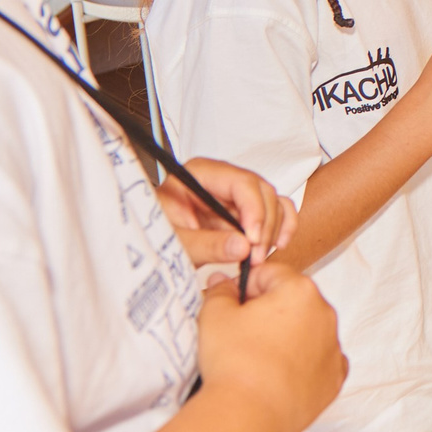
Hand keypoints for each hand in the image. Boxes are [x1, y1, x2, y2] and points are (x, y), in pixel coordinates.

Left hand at [160, 158, 294, 266]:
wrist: (149, 250)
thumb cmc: (154, 238)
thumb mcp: (174, 243)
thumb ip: (206, 244)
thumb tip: (243, 246)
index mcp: (201, 174)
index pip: (241, 182)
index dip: (254, 210)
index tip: (253, 240)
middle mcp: (223, 179)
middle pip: (261, 192)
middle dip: (264, 225)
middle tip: (254, 258)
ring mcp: (236, 195)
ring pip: (273, 202)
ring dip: (274, 230)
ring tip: (258, 258)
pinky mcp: (246, 212)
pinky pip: (276, 212)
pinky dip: (281, 228)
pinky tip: (276, 246)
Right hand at [195, 259, 346, 431]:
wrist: (249, 416)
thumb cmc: (234, 363)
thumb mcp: (215, 315)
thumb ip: (220, 290)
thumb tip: (222, 280)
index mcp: (300, 290)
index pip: (270, 274)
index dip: (246, 288)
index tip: (232, 306)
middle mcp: (325, 314)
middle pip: (292, 301)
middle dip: (268, 311)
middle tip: (241, 334)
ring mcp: (334, 348)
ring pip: (307, 330)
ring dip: (287, 336)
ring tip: (258, 358)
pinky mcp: (335, 379)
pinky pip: (319, 361)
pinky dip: (303, 364)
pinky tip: (280, 374)